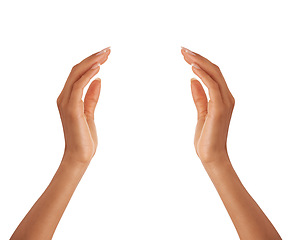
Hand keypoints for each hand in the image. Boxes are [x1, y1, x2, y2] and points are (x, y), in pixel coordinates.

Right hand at [57, 47, 110, 163]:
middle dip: (92, 58)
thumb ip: (91, 96)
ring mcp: (66, 102)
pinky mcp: (71, 109)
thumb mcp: (89, 113)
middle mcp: (64, 97)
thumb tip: (98, 80)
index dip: (90, 62)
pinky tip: (98, 68)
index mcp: (68, 98)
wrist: (80, 156)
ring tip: (106, 54)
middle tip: (108, 49)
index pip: (77, 74)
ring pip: (76, 74)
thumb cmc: (85, 137)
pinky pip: (78, 86)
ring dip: (92, 62)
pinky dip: (87, 75)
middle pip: (76, 70)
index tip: (105, 54)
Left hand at [181, 47, 234, 162]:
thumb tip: (192, 79)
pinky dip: (203, 74)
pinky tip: (192, 67)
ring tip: (185, 54)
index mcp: (223, 98)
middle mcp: (227, 97)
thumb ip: (199, 96)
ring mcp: (225, 102)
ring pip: (214, 74)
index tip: (186, 54)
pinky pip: (212, 86)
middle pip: (214, 70)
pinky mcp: (219, 109)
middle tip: (183, 49)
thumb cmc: (206, 137)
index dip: (200, 62)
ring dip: (199, 61)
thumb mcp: (201, 113)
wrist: (211, 156)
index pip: (213, 74)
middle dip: (198, 57)